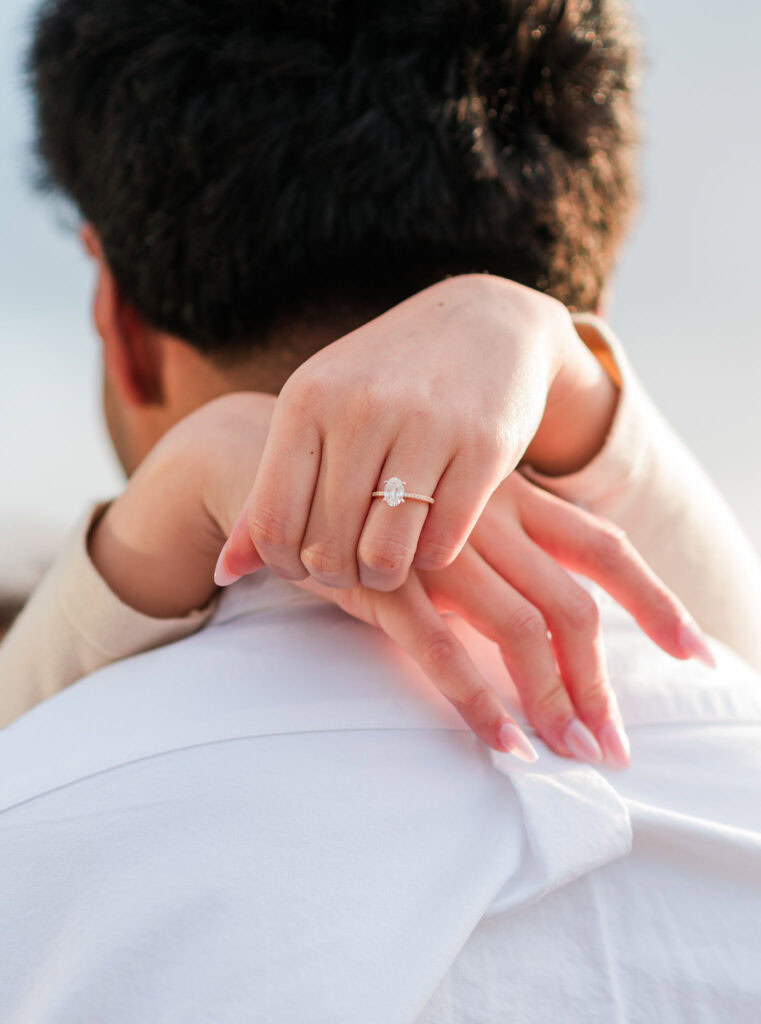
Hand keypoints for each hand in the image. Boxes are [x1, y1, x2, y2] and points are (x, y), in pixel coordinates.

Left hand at [216, 274, 618, 592]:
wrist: (487, 321)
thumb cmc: (385, 377)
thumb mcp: (317, 411)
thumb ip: (270, 489)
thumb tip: (224, 573)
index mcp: (307, 400)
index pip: (274, 522)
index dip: (284, 566)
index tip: (303, 568)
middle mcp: (361, 409)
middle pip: (328, 546)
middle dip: (337, 576)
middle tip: (350, 570)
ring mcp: (427, 426)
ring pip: (385, 554)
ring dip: (383, 576)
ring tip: (385, 565)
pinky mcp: (485, 447)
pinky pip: (442, 543)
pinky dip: (431, 557)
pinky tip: (426, 538)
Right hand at [302, 473, 712, 765]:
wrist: (290, 467)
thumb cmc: (382, 504)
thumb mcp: (453, 518)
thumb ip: (501, 558)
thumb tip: (552, 630)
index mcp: (511, 501)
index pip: (603, 546)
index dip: (656, 600)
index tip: (697, 654)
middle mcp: (486, 522)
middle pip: (571, 605)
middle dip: (600, 682)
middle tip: (613, 747)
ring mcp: (438, 550)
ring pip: (521, 628)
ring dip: (553, 698)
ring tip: (572, 753)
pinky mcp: (386, 582)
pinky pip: (442, 647)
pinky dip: (478, 698)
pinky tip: (501, 740)